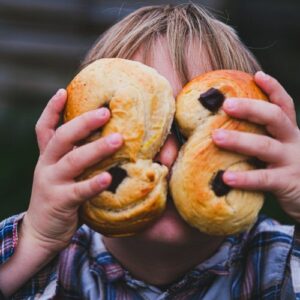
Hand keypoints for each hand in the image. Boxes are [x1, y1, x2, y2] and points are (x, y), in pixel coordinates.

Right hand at [23, 89, 122, 253]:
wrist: (40, 232)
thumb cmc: (59, 197)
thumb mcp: (61, 173)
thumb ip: (75, 158)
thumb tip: (104, 139)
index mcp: (47, 157)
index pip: (44, 128)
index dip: (51, 109)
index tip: (63, 91)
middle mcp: (46, 166)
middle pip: (62, 138)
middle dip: (84, 123)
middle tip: (106, 111)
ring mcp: (51, 183)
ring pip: (73, 161)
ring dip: (96, 149)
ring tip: (118, 140)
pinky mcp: (60, 202)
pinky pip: (79, 191)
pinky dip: (93, 183)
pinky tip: (108, 177)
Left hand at [212, 71, 299, 222]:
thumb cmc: (286, 171)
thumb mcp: (278, 151)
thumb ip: (261, 139)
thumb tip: (223, 130)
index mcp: (290, 132)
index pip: (284, 105)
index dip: (273, 88)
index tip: (257, 75)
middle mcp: (293, 142)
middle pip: (275, 117)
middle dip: (251, 108)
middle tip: (226, 105)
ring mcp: (292, 161)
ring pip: (265, 146)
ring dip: (239, 141)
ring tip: (216, 138)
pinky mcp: (287, 182)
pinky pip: (264, 179)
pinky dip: (245, 177)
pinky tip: (226, 177)